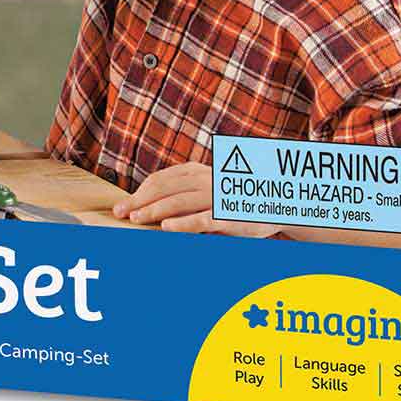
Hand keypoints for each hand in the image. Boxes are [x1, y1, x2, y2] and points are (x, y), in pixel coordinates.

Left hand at [114, 161, 279, 236]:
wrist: (280, 201)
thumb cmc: (236, 198)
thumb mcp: (209, 187)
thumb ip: (184, 191)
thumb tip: (150, 204)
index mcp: (198, 171)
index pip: (161, 179)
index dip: (139, 192)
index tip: (122, 205)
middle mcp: (206, 178)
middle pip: (164, 189)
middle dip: (139, 202)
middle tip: (120, 214)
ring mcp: (218, 195)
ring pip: (179, 202)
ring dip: (154, 211)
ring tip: (135, 220)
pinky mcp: (230, 214)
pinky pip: (202, 219)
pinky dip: (183, 224)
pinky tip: (166, 229)